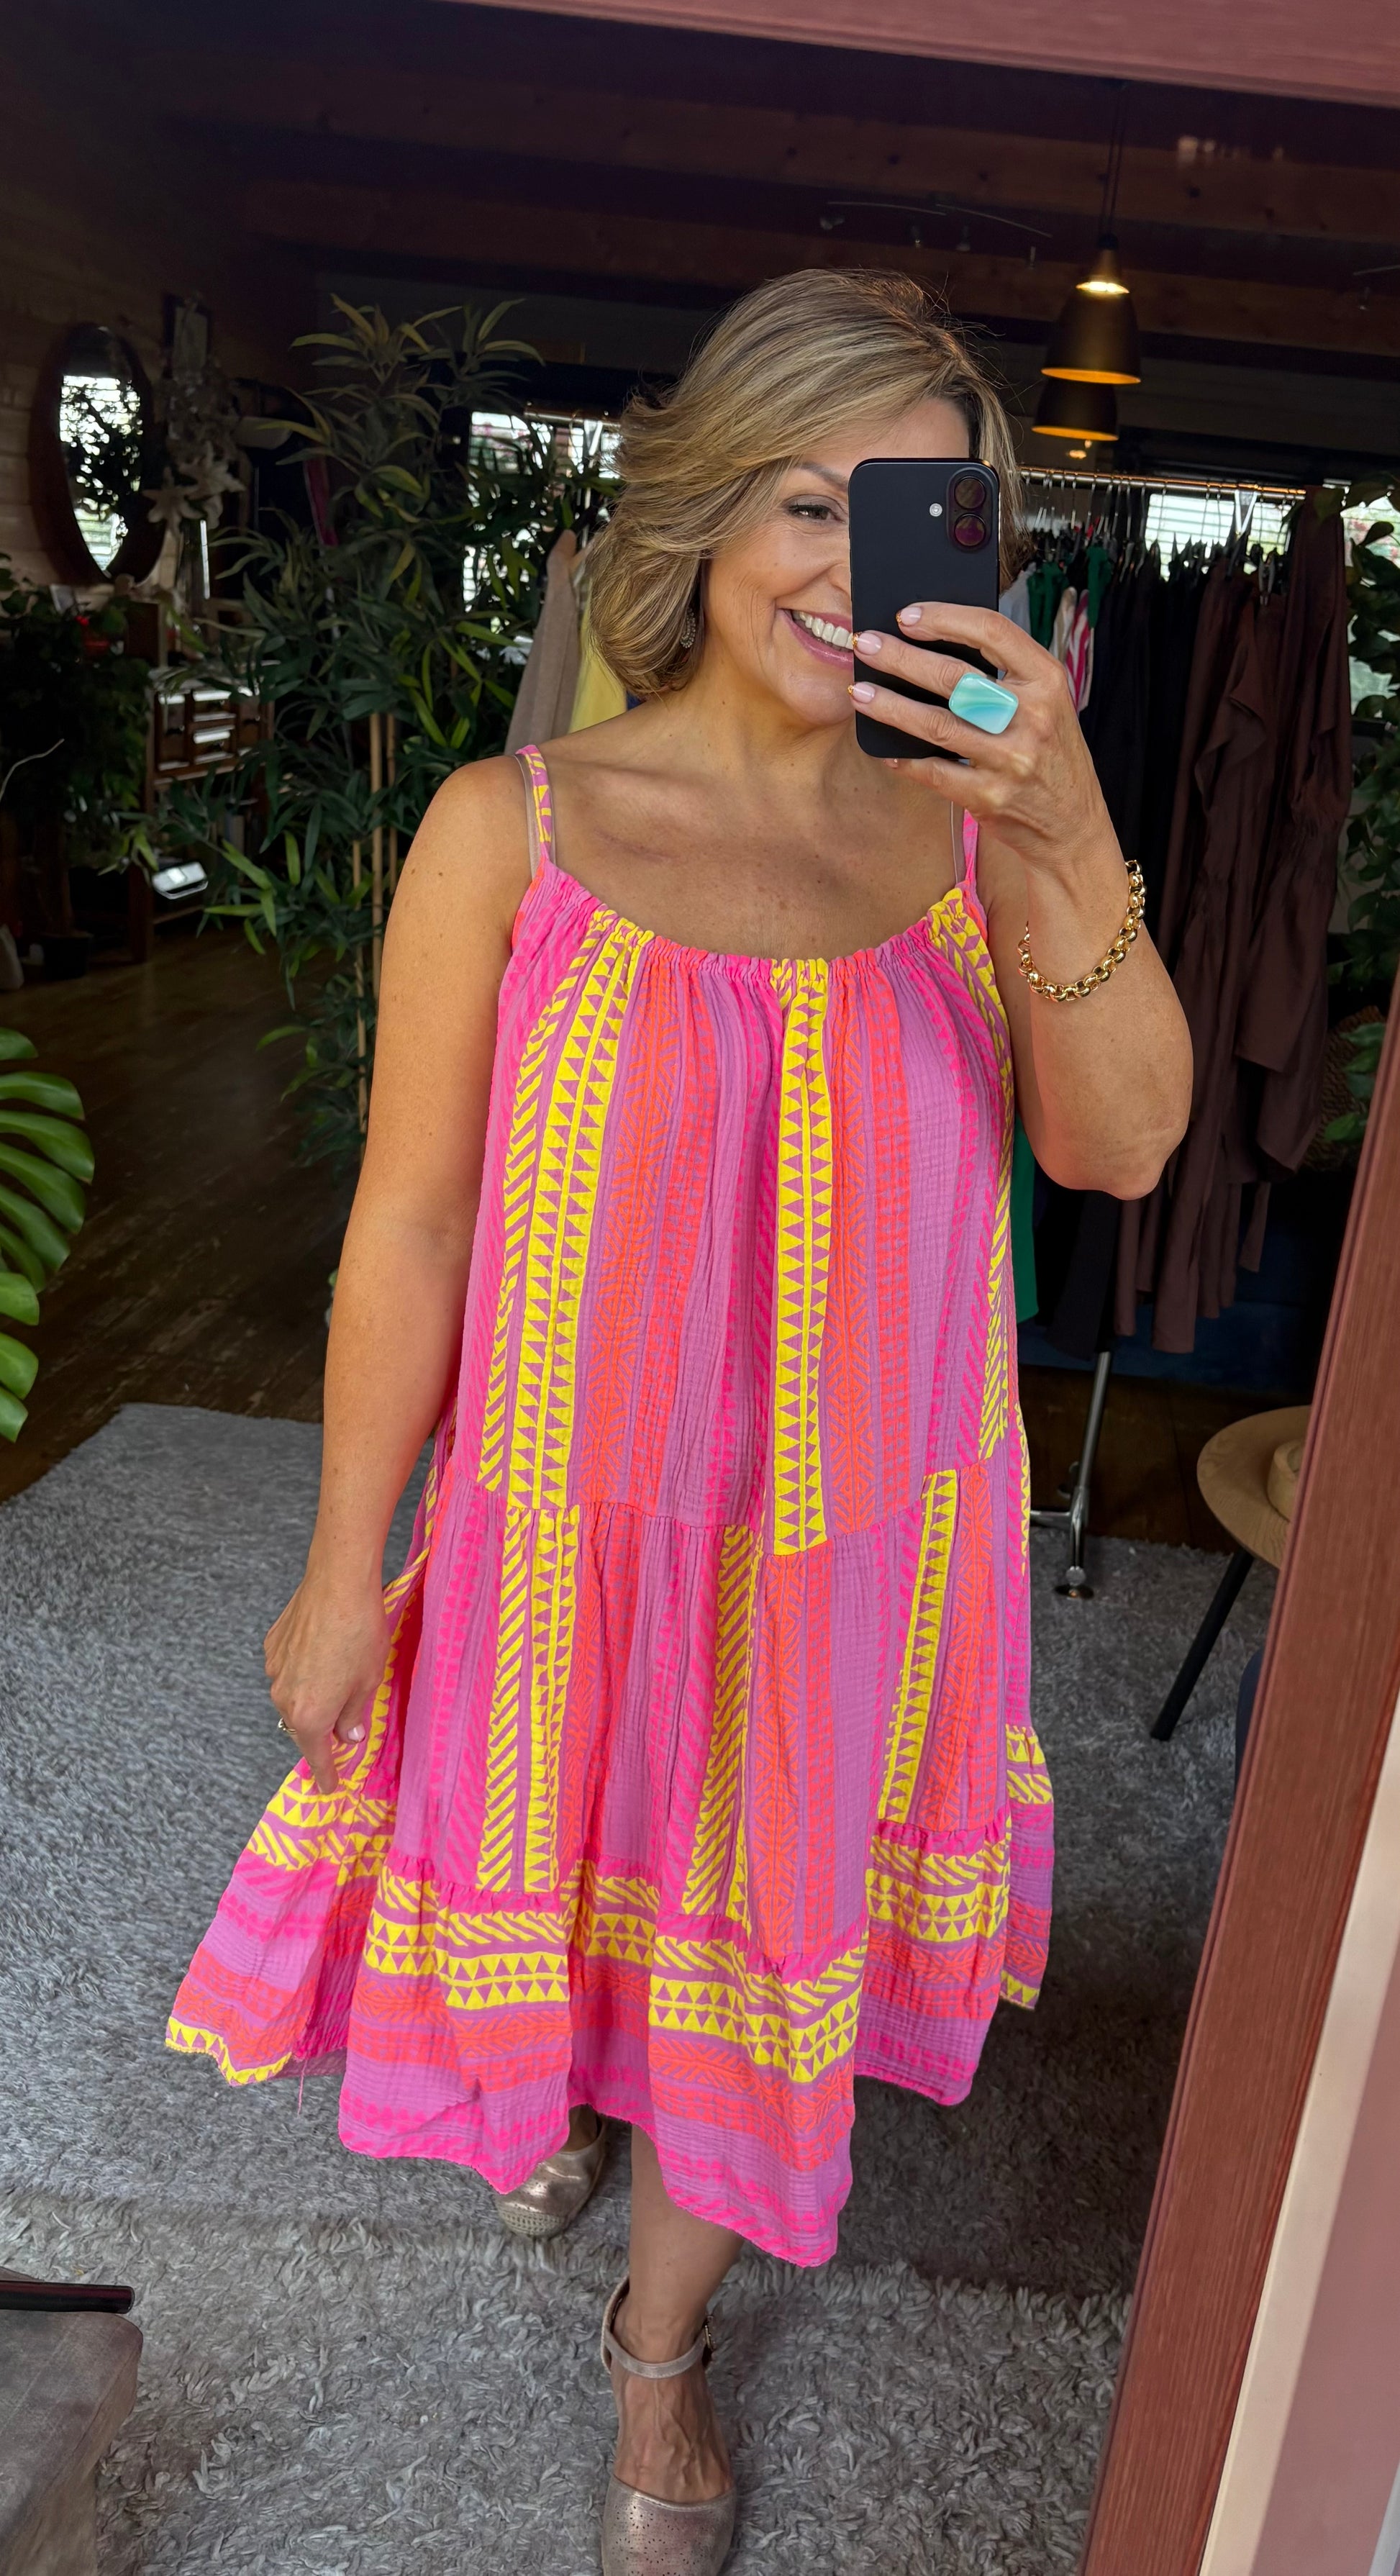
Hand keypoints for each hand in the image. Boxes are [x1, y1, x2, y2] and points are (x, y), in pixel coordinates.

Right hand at [263, 1569, 390, 1794]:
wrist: (338, 1583)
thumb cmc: (361, 1633)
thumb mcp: (369, 1681)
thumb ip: (354, 1715)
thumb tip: (347, 1736)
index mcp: (310, 1714)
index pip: (317, 1756)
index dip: (326, 1773)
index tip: (329, 1787)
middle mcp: (284, 1697)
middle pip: (302, 1726)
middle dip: (321, 1729)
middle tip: (342, 1727)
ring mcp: (274, 1670)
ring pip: (292, 1697)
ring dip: (311, 1696)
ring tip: (338, 1675)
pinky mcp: (271, 1646)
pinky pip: (286, 1670)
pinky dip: (302, 1671)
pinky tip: (323, 1652)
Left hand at [849, 601, 1117, 885]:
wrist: (1072, 826)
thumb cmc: (1051, 756)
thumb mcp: (1048, 706)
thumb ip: (1007, 678)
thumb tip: (934, 650)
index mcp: (1048, 681)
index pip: (992, 632)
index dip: (944, 618)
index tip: (907, 616)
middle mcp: (1032, 716)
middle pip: (953, 676)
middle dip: (900, 657)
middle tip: (865, 645)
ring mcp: (1010, 759)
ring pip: (936, 723)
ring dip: (889, 706)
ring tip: (859, 693)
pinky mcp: (989, 796)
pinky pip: (933, 772)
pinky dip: (904, 759)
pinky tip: (884, 749)